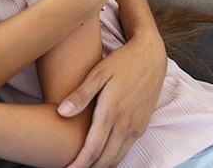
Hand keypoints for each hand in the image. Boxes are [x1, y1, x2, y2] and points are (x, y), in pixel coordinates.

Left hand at [58, 37, 165, 167]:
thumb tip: (61, 113)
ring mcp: (136, 127)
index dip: (78, 163)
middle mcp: (126, 125)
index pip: (92, 149)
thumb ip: (81, 94)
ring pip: (117, 158)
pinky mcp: (142, 126)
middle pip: (104, 160)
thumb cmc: (122, 62)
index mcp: (112, 112)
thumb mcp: (98, 73)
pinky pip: (126, 150)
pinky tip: (101, 156)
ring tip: (84, 165)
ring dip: (100, 166)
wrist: (151, 56)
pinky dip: (112, 158)